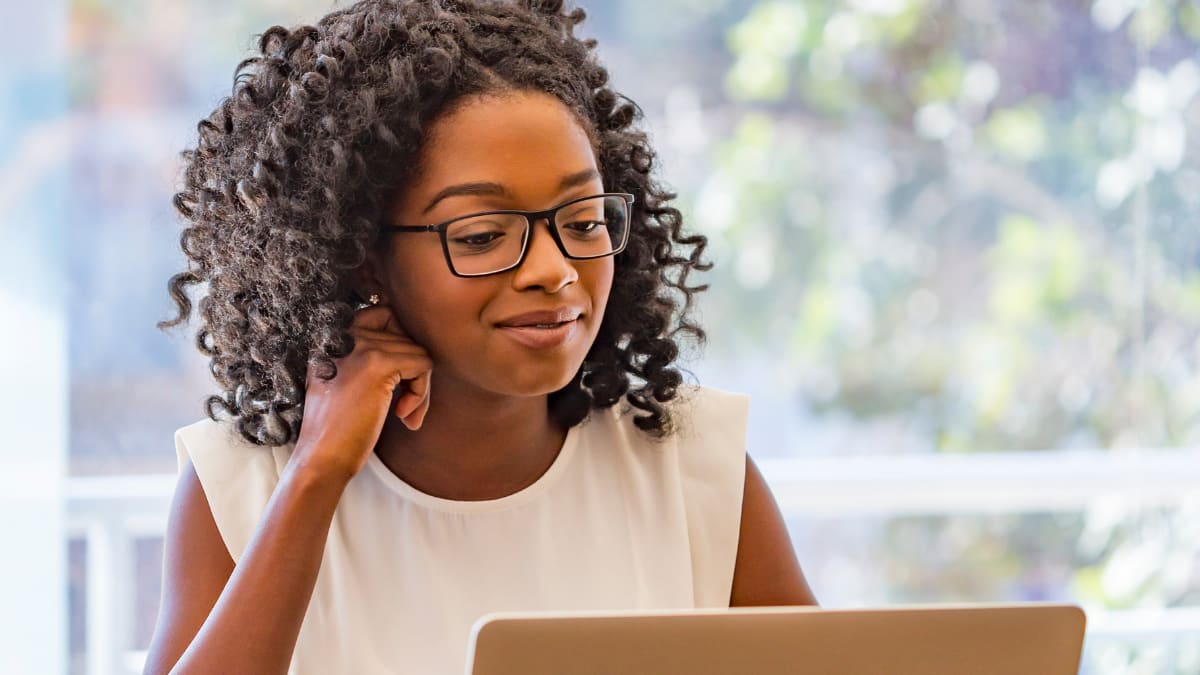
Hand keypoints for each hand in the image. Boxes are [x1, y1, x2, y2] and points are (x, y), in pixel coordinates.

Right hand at [292, 305, 431, 480]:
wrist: (321, 458)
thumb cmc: (337, 428)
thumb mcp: (344, 379)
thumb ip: (368, 355)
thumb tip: (415, 342)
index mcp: (332, 336)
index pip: (385, 314)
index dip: (401, 344)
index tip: (398, 377)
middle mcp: (344, 334)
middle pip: (406, 335)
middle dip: (413, 372)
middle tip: (405, 404)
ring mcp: (361, 347)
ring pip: (419, 351)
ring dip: (420, 388)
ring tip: (403, 413)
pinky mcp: (377, 364)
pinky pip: (424, 365)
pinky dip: (422, 393)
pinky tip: (402, 416)